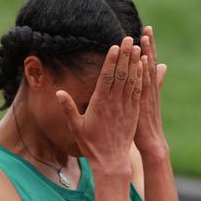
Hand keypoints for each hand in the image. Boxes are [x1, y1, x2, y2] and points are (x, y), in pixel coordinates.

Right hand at [55, 36, 142, 172]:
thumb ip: (68, 109)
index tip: (115, 47)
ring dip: (135, 63)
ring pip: (131, 81)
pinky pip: (138, 91)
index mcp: (100, 105)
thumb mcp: (76, 128)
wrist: (111, 162)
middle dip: (125, 55)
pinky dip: (140, 78)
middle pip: (121, 75)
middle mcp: (115, 104)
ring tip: (138, 47)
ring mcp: (126, 107)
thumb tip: (58, 92)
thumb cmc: (91, 146)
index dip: (112, 61)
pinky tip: (142, 67)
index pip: (107, 78)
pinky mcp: (133, 112)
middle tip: (129, 38)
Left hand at [134, 25, 167, 155]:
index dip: (149, 47)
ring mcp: (148, 96)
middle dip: (150, 45)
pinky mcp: (144, 104)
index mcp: (151, 87)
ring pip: (147, 71)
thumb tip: (162, 65)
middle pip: (150, 63)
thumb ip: (156, 82)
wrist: (153, 143)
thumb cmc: (147, 123)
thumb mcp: (151, 100)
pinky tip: (145, 61)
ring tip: (145, 38)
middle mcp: (151, 89)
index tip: (147, 30)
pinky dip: (145, 72)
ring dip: (148, 54)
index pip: (149, 63)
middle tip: (148, 27)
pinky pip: (144, 85)